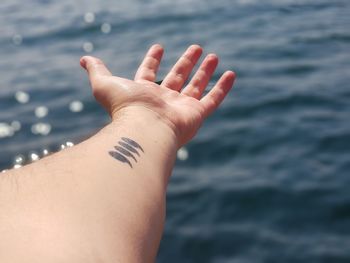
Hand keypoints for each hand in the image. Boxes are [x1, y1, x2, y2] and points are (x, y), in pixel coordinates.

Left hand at [80, 44, 234, 145]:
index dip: (153, 60)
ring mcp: (181, 107)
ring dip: (205, 71)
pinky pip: (213, 99)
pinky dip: (222, 87)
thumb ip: (96, 70)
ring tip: (213, 55)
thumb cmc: (124, 108)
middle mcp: (164, 100)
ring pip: (196, 86)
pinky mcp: (197, 115)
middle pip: (178, 77)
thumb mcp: (104, 84)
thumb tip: (83, 59)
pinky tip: (231, 73)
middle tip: (196, 47)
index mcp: (144, 92)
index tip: (159, 47)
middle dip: (186, 62)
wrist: (144, 129)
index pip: (149, 72)